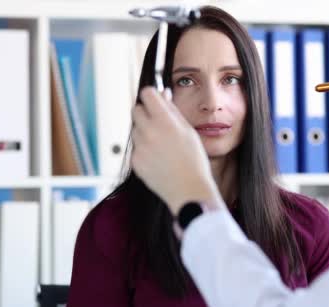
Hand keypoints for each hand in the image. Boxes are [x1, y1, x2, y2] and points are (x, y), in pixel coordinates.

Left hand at [131, 87, 223, 215]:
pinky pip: (136, 148)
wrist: (188, 190)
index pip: (147, 94)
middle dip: (146, 112)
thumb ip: (172, 110)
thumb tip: (162, 93)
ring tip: (163, 146)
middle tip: (159, 122)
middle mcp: (149, 132)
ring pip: (136, 129)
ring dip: (145, 132)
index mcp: (164, 121)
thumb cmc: (193, 161)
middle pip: (136, 109)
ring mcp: (140, 147)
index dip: (152, 95)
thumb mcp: (188, 130)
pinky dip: (144, 149)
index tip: (157, 100)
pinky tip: (159, 159)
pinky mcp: (135, 161)